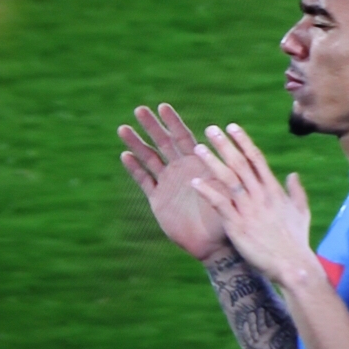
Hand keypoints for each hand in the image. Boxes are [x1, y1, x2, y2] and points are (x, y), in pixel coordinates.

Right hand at [118, 104, 226, 260]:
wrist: (213, 242)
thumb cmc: (226, 213)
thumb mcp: (225, 190)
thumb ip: (220, 172)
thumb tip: (220, 154)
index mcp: (198, 163)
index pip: (184, 137)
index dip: (173, 122)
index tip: (163, 106)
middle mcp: (181, 169)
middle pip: (163, 142)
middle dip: (152, 126)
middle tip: (139, 109)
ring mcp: (168, 182)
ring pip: (149, 158)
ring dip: (137, 143)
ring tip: (123, 128)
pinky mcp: (158, 199)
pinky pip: (144, 180)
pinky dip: (135, 168)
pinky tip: (125, 155)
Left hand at [190, 123, 319, 285]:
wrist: (293, 265)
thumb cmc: (296, 241)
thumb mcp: (301, 211)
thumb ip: (296, 191)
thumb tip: (292, 174)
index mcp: (274, 190)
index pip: (256, 158)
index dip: (243, 141)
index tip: (232, 127)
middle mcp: (260, 195)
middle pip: (240, 163)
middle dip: (224, 144)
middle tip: (210, 129)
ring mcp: (248, 209)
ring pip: (228, 179)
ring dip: (212, 161)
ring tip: (198, 148)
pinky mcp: (237, 225)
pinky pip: (219, 203)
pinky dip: (206, 191)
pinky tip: (194, 182)